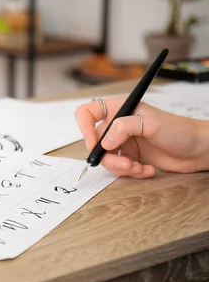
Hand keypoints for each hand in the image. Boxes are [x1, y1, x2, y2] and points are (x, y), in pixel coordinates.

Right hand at [75, 96, 208, 177]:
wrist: (199, 149)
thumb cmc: (179, 130)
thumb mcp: (152, 124)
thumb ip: (125, 127)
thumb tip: (104, 142)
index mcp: (119, 109)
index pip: (87, 112)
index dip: (84, 127)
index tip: (93, 143)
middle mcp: (118, 125)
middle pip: (95, 142)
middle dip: (109, 157)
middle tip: (126, 164)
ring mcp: (124, 142)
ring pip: (107, 159)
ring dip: (121, 168)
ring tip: (139, 168)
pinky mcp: (131, 156)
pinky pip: (120, 168)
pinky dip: (132, 172)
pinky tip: (147, 169)